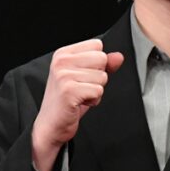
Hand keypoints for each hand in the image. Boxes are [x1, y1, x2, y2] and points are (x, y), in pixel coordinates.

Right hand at [32, 39, 123, 170]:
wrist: (51, 125)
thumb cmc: (67, 101)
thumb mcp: (86, 78)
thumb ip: (103, 65)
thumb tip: (119, 56)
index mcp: (63, 54)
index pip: (97, 45)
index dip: (97, 63)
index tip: (83, 76)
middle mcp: (61, 61)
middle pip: (101, 58)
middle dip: (98, 77)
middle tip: (82, 87)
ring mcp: (64, 75)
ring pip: (102, 76)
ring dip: (96, 91)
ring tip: (80, 96)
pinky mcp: (69, 90)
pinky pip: (98, 90)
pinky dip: (94, 100)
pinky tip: (79, 103)